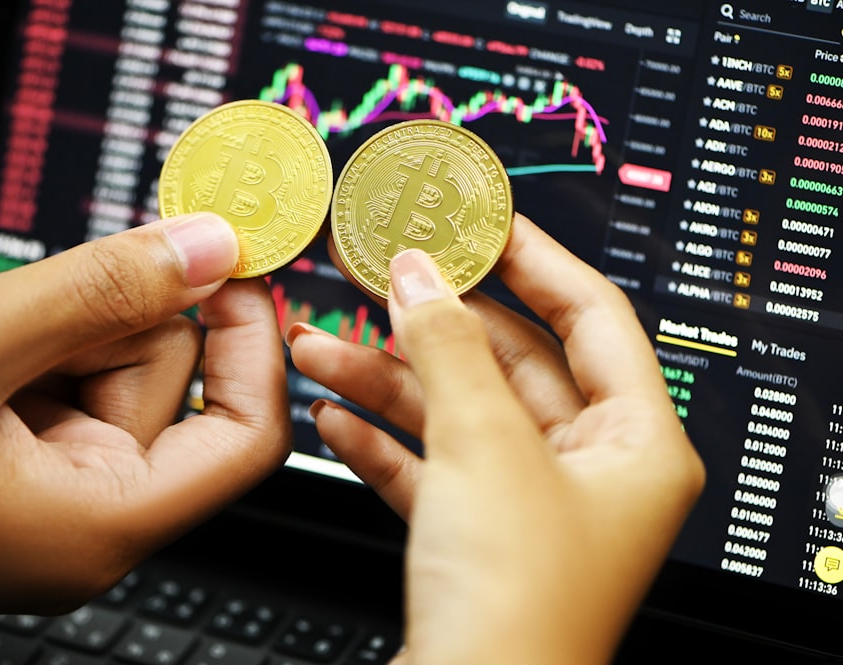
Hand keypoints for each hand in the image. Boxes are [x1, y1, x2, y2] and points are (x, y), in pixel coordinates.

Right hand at [0, 213, 290, 614]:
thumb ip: (106, 290)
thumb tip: (212, 250)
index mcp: (97, 524)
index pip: (245, 440)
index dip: (254, 348)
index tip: (235, 269)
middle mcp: (82, 517)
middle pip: (172, 389)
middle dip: (115, 323)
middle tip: (42, 299)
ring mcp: (42, 488)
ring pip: (113, 372)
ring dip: (62, 326)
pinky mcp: (6, 457)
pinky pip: (61, 377)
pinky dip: (32, 340)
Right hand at [287, 213, 704, 664]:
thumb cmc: (519, 609)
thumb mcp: (484, 446)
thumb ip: (449, 348)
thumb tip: (421, 276)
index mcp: (636, 443)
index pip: (591, 316)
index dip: (533, 259)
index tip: (481, 221)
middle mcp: (589, 471)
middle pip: (509, 363)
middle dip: (433, 323)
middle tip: (382, 275)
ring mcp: (529, 505)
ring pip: (457, 415)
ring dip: (386, 381)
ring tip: (321, 346)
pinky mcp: (476, 538)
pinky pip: (428, 467)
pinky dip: (381, 441)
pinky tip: (332, 417)